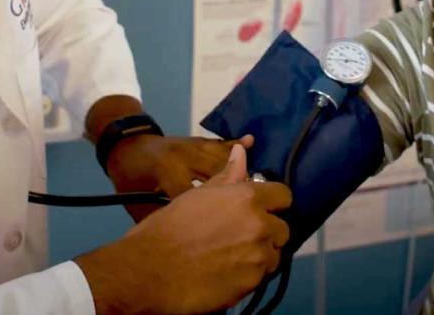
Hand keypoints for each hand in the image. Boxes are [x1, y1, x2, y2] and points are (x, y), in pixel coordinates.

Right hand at [75, 144, 291, 314]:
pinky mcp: (252, 283)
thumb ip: (227, 177)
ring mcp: (258, 256)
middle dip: (266, 232)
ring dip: (259, 255)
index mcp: (247, 198)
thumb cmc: (168, 228)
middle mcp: (259, 224)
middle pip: (282, 228)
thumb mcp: (196, 195)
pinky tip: (227, 274)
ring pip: (273, 255)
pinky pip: (260, 277)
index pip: (284, 196)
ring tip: (232, 258)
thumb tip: (242, 151)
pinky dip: (249, 276)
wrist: (149, 270)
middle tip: (240, 238)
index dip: (272, 203)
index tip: (260, 211)